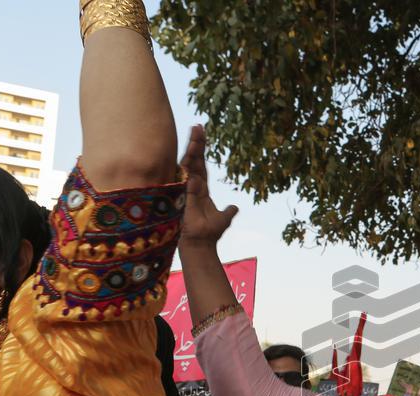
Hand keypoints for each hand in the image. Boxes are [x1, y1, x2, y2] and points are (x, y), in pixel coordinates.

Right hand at [179, 125, 237, 246]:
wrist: (201, 244)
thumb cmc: (209, 232)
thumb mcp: (223, 219)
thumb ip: (228, 211)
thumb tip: (234, 207)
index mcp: (201, 188)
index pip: (201, 165)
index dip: (201, 150)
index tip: (202, 134)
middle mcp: (192, 186)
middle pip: (194, 160)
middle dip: (196, 143)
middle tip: (198, 126)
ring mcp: (187, 190)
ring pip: (190, 165)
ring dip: (193, 149)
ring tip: (196, 133)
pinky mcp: (185, 197)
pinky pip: (188, 178)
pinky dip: (190, 167)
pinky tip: (193, 153)